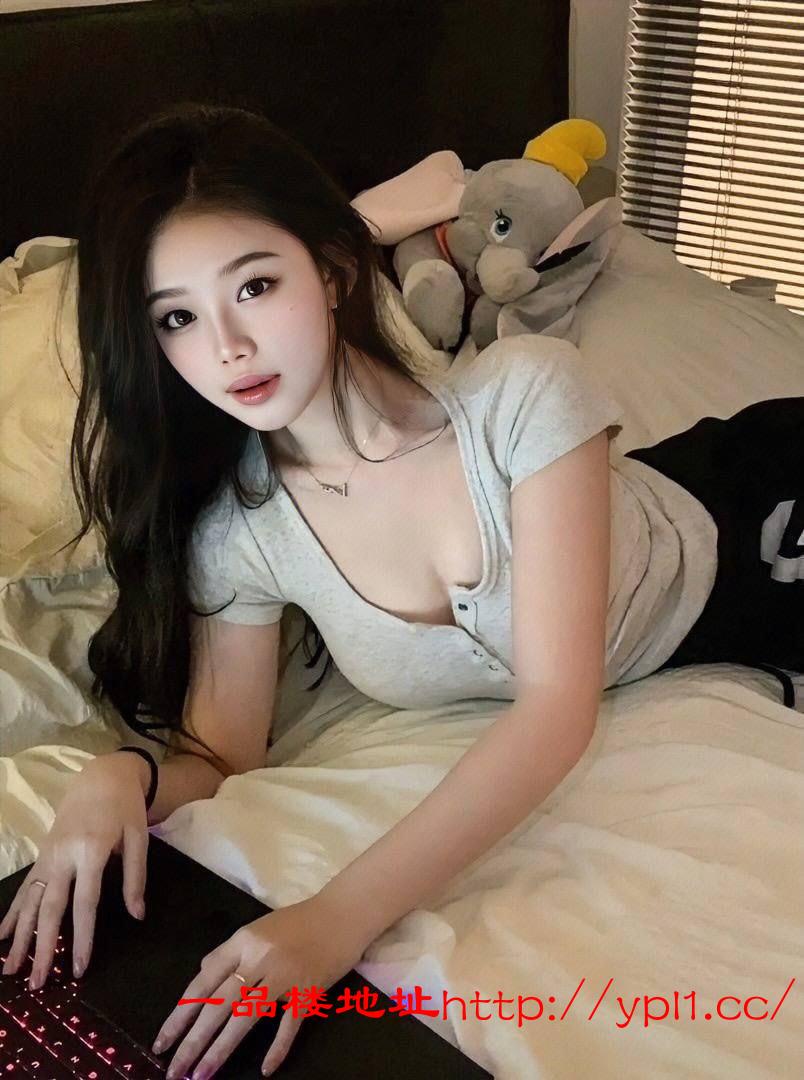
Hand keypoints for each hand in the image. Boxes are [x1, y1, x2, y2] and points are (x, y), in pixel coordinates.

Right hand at [0, 752, 149, 987]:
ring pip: (30, 902)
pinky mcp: (41, 856)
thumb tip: (137, 915)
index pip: (85, 903)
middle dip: (42, 947)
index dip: (81, 937)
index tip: (78, 968)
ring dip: (19, 937)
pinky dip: (11, 914)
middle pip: (50, 908)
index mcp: (91, 850)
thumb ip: (136, 877)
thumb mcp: (138, 837)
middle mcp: (63, 856)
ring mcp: (48, 856)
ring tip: (10, 970)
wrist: (100, 777)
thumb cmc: (124, 808)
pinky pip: (24, 888)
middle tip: (37, 983)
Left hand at [152, 896, 369, 1078]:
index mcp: (243, 940)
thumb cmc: (299, 921)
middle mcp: (259, 957)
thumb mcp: (258, 928)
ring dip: (221, 1049)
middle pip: (219, 1004)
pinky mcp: (308, 989)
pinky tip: (265, 1069)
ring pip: (245, 1017)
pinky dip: (277, 1048)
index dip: (181, 1014)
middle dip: (193, 1041)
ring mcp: (284, 975)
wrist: (343, 914)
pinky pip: (289, 1023)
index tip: (162, 1042)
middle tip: (174, 1071)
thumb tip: (202, 974)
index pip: (203, 982)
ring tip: (202, 1075)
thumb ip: (229, 952)